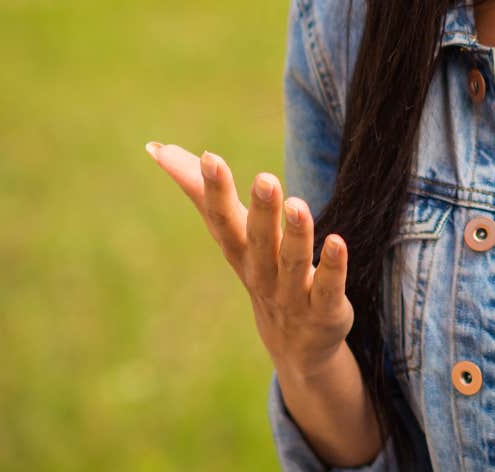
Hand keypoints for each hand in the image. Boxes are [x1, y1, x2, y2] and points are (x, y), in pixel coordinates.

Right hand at [145, 142, 354, 378]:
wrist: (295, 346)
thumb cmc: (260, 271)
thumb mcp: (232, 234)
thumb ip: (201, 192)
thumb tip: (157, 148)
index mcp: (238, 252)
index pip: (222, 220)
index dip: (214, 191)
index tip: (209, 158)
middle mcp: (261, 273)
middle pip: (257, 241)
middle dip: (261, 211)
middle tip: (265, 178)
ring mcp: (292, 295)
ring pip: (292, 264)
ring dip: (295, 235)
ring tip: (298, 204)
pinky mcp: (324, 310)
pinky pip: (327, 288)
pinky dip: (332, 267)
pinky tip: (338, 241)